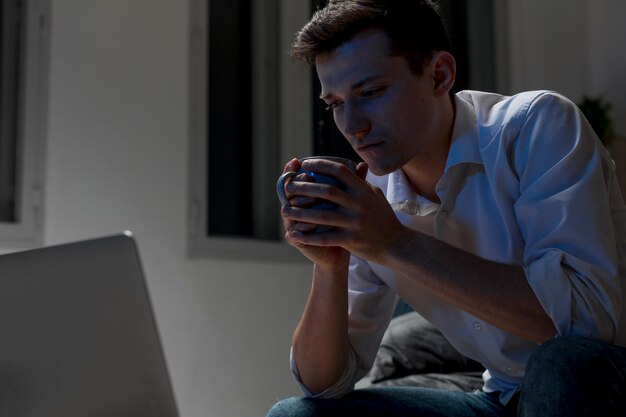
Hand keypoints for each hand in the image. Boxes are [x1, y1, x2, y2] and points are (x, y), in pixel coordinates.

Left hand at [281, 158, 406, 263]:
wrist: (396, 244)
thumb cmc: (383, 218)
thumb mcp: (375, 195)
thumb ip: (362, 182)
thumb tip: (356, 165)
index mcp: (363, 190)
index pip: (339, 171)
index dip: (320, 165)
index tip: (305, 164)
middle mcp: (358, 204)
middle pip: (326, 191)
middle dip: (304, 187)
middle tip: (288, 186)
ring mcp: (355, 222)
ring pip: (321, 215)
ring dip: (300, 212)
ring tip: (284, 210)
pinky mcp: (351, 239)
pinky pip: (325, 237)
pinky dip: (308, 236)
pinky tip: (295, 234)